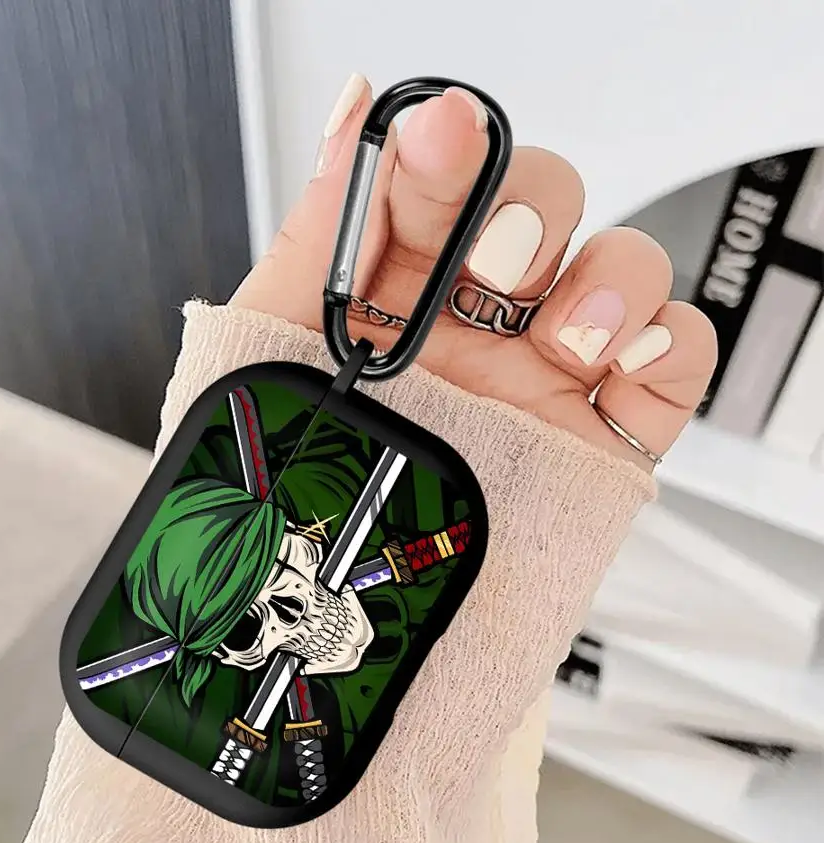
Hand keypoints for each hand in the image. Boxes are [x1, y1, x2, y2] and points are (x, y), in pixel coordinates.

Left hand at [231, 74, 716, 469]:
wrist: (346, 627)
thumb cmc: (293, 502)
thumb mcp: (269, 353)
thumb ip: (316, 236)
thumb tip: (351, 116)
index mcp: (398, 296)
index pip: (444, 183)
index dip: (448, 149)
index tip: (439, 142)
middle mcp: (476, 327)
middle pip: (544, 208)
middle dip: (528, 212)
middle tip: (490, 265)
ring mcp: (543, 378)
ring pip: (620, 268)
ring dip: (607, 274)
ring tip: (558, 334)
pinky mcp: (601, 437)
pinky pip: (673, 358)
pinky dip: (666, 338)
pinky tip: (612, 361)